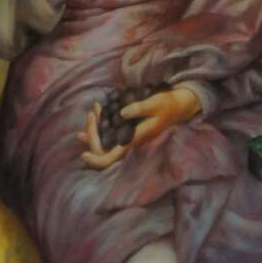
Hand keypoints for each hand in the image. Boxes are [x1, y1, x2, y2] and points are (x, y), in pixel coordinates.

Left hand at [77, 86, 202, 169]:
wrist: (178, 107)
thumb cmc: (167, 105)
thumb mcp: (156, 103)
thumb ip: (140, 108)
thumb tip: (122, 113)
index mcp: (136, 139)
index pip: (113, 157)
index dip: (97, 160)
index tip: (83, 154)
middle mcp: (129, 142)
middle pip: (102, 148)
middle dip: (91, 132)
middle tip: (93, 112)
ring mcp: (128, 137)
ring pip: (104, 141)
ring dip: (93, 129)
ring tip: (94, 110)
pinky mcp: (128, 130)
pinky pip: (108, 133)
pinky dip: (99, 125)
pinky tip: (96, 113)